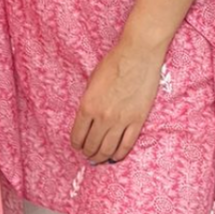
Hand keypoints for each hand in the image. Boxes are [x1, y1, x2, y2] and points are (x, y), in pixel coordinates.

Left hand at [70, 40, 163, 164]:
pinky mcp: (137, 121)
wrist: (138, 55)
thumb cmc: (114, 63)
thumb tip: (88, 121)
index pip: (78, 136)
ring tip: (100, 158)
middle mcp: (102, 117)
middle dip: (88, 153)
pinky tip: (115, 156)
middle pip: (92, 145)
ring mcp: (121, 121)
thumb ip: (88, 102)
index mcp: (87, 106)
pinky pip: (126, 145)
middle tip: (88, 154)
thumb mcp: (92, 82)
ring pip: (108, 149)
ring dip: (101, 157)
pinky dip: (119, 154)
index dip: (76, 144)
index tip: (78, 146)